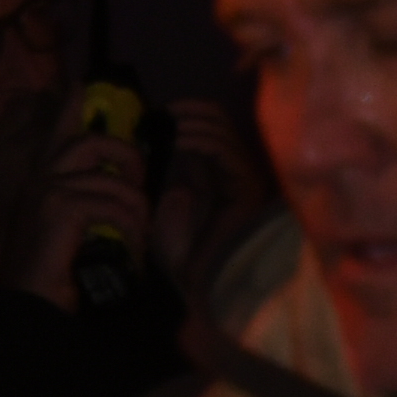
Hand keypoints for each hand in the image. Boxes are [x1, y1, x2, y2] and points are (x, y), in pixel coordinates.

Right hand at [7, 93, 150, 310]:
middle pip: (90, 142)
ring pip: (111, 179)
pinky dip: (131, 229)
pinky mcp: (58, 209)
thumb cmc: (51, 282)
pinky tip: (132, 250)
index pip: (57, 132)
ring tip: (139, 236)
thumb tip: (120, 190)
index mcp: (39, 185)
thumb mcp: (67, 236)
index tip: (82, 84)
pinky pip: (113, 204)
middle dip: (127, 156)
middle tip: (142, 182)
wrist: (29, 312)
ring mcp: (45, 192)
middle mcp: (38, 181)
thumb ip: (85, 208)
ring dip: (135, 209)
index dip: (72, 107)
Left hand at [151, 98, 270, 286]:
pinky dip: (198, 137)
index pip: (206, 126)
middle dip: (185, 111)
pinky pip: (223, 148)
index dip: (181, 113)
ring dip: (188, 121)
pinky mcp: (245, 184)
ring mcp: (241, 175)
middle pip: (217, 120)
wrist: (197, 284)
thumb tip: (155, 140)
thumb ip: (165, 172)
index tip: (151, 114)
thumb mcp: (162, 204)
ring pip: (220, 128)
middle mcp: (230, 170)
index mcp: (212, 172)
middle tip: (157, 114)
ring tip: (163, 125)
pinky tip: (176, 139)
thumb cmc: (180, 252)